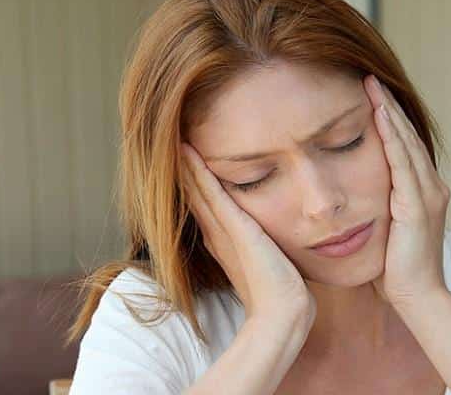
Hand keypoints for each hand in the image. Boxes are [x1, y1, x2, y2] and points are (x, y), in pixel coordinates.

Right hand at [180, 142, 315, 326]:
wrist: (282, 311)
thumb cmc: (278, 291)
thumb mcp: (265, 262)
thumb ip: (260, 247)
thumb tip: (265, 239)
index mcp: (222, 241)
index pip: (203, 205)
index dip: (191, 183)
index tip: (184, 158)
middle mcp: (216, 234)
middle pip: (193, 194)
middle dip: (182, 169)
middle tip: (168, 141)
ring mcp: (222, 230)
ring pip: (197, 189)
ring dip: (185, 164)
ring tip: (172, 138)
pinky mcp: (235, 226)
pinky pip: (211, 192)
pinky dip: (198, 171)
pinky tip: (188, 151)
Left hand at [363, 74, 450, 308]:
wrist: (415, 296)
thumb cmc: (396, 268)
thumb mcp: (388, 228)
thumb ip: (381, 206)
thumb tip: (358, 195)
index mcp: (424, 192)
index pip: (404, 147)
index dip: (389, 119)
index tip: (371, 95)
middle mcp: (431, 187)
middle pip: (407, 137)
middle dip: (388, 106)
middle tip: (370, 79)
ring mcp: (427, 194)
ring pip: (406, 143)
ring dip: (389, 113)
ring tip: (372, 87)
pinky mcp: (417, 205)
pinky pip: (402, 163)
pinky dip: (391, 137)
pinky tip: (379, 116)